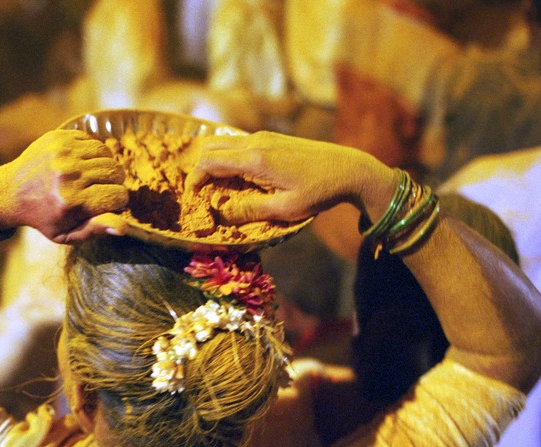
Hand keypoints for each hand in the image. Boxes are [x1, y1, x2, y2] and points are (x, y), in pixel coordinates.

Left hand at [0, 129, 128, 242]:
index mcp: (72, 202)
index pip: (119, 196)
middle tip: (99, 189)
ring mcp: (63, 153)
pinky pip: (92, 141)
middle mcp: (68, 175)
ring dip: (104, 166)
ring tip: (91, 176)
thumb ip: (96, 230)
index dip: (117, 202)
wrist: (11, 192)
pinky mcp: (59, 137)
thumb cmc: (44, 217)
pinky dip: (92, 152)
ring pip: (107, 154)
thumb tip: (124, 226)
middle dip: (114, 183)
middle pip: (116, 172)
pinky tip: (81, 163)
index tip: (106, 204)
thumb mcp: (68, 234)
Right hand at [185, 131, 396, 223]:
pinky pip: (238, 142)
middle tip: (201, 191)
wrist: (348, 168)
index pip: (210, 161)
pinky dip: (228, 156)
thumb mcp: (285, 209)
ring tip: (216, 185)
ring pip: (224, 142)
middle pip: (211, 146)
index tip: (191, 195)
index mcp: (255, 159)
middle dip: (200, 167)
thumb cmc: (319, 191)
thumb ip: (251, 211)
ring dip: (214, 161)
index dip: (195, 178)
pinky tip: (237, 175)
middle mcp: (256, 142)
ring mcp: (264, 136)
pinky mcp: (272, 138)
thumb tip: (223, 215)